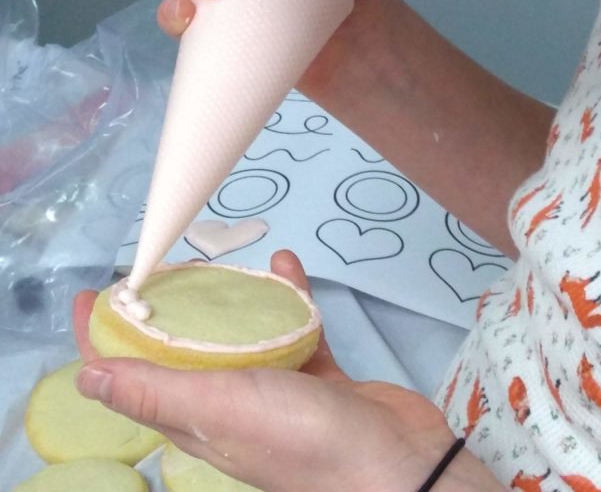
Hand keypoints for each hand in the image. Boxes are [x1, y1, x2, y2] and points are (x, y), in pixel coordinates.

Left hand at [73, 252, 454, 491]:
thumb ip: (155, 390)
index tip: (91, 297)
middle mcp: (230, 406)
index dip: (105, 343)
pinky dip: (291, 298)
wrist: (392, 462)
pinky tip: (289, 265)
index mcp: (196, 420)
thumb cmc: (298, 436)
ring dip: (231, 300)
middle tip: (161, 266)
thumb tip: (84, 379)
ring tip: (224, 261)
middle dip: (166, 311)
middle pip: (185, 352)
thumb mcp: (217, 408)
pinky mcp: (319, 376)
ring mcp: (278, 391)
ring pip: (242, 336)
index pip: (134, 380)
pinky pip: (296, 328)